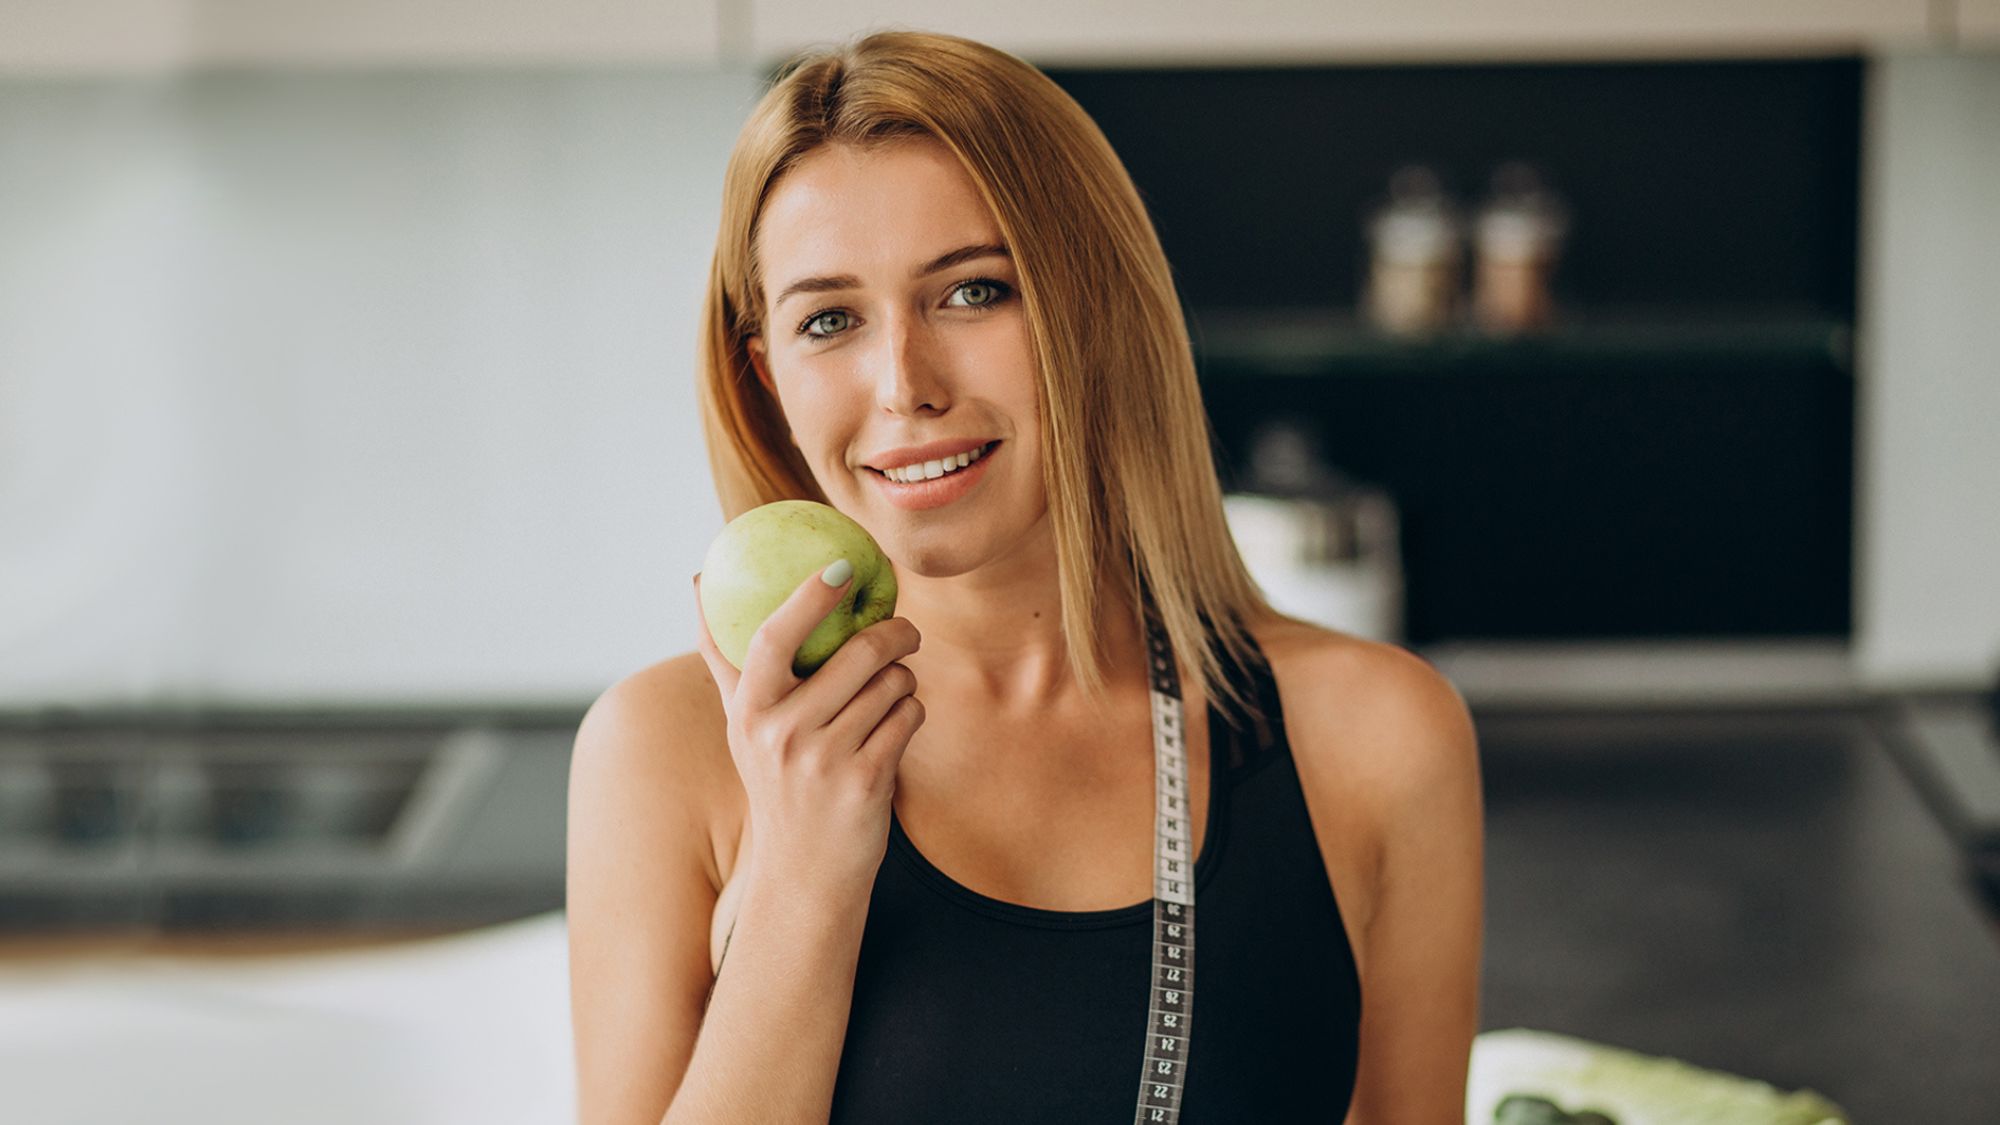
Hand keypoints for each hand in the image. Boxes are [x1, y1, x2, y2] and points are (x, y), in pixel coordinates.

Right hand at [693, 563, 923, 904]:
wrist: (804, 875)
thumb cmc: (778, 783)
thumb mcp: (742, 726)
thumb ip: (725, 658)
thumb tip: (700, 580)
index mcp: (748, 712)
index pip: (770, 637)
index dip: (806, 596)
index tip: (839, 566)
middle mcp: (780, 734)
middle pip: (858, 653)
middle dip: (895, 635)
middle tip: (905, 633)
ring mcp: (824, 760)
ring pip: (892, 683)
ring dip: (902, 683)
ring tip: (888, 698)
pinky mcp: (866, 782)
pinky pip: (909, 716)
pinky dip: (911, 714)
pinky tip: (896, 728)